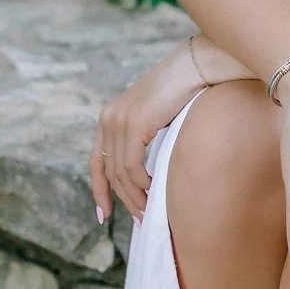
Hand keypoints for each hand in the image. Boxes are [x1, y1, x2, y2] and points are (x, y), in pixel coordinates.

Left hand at [90, 41, 207, 225]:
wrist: (193, 68)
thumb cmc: (181, 93)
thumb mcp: (153, 118)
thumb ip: (141, 139)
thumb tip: (143, 174)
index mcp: (108, 118)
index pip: (95, 162)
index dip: (98, 191)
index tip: (103, 215)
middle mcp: (108, 119)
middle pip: (107, 172)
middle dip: (122, 200)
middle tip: (139, 220)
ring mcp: (118, 120)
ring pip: (120, 173)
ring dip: (134, 196)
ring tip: (148, 212)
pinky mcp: (134, 124)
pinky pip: (131, 165)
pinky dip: (142, 183)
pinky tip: (154, 190)